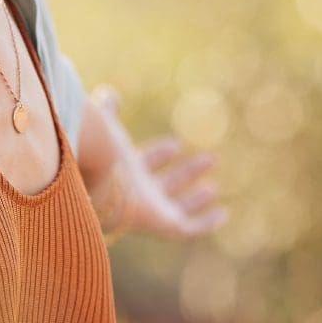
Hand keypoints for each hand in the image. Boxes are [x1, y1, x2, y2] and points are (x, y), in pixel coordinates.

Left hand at [86, 83, 227, 243]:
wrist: (98, 179)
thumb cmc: (101, 151)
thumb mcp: (107, 125)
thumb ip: (107, 111)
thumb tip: (108, 93)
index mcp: (123, 171)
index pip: (145, 163)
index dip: (160, 154)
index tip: (176, 144)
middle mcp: (137, 193)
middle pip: (165, 186)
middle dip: (186, 173)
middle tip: (209, 159)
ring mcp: (151, 211)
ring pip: (177, 208)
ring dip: (196, 198)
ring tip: (213, 188)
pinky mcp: (165, 225)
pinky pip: (190, 229)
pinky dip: (206, 224)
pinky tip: (222, 214)